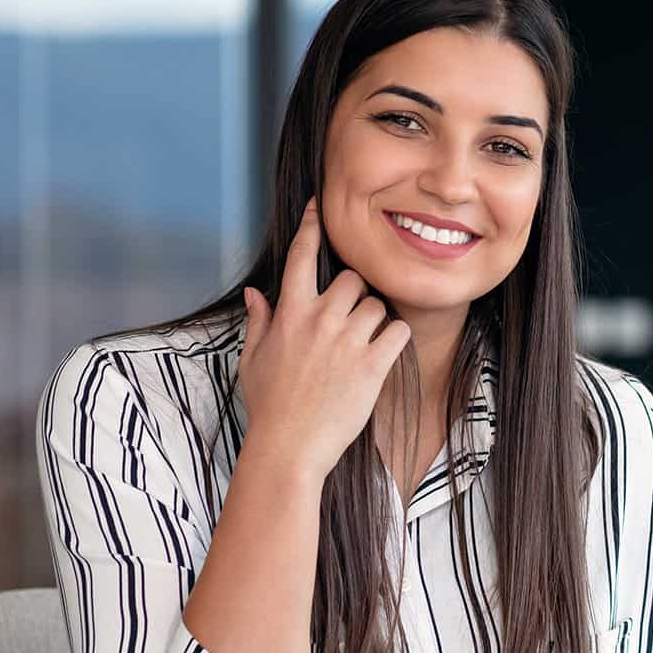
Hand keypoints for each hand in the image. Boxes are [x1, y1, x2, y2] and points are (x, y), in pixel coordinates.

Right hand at [238, 199, 411, 479]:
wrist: (289, 447)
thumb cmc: (269, 405)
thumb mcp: (253, 360)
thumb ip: (259, 321)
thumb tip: (255, 293)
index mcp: (289, 314)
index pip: (300, 257)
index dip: (311, 227)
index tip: (319, 206)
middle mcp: (319, 320)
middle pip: (351, 278)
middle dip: (355, 293)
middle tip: (350, 320)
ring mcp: (347, 341)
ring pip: (377, 305)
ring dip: (376, 318)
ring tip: (364, 344)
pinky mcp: (373, 365)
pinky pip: (399, 331)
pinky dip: (397, 338)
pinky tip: (385, 353)